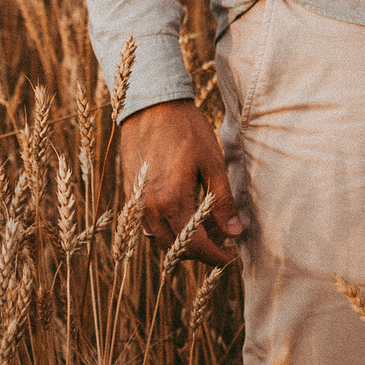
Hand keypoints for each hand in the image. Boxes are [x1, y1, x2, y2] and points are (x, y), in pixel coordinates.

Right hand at [116, 99, 241, 264]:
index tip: (231, 259)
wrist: (151, 105)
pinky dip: (167, 227)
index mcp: (172, 201)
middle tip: (222, 240)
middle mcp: (149, 209)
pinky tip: (183, 212)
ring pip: (160, 239)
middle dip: (201, 250)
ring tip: (205, 225)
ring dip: (182, 241)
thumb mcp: (213, 163)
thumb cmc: (186, 130)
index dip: (216, 257)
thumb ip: (222, 201)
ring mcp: (136, 203)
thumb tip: (234, 232)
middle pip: (176, 248)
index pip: (195, 246)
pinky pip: (148, 225)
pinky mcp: (130, 194)